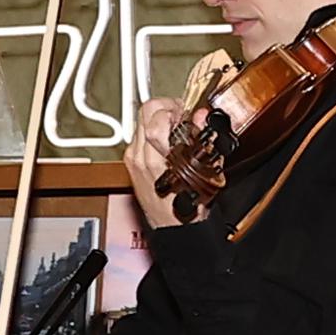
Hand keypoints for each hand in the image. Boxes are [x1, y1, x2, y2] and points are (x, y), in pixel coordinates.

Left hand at [120, 90, 200, 219]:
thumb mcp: (204, 170)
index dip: (171, 107)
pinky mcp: (130, 163)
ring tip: (173, 124)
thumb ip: (204, 139)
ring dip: (156, 117)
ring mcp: (132, 159)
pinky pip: (136, 136)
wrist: (173, 228)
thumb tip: (201, 116)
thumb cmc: (187, 207)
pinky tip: (164, 138)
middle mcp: (139, 156)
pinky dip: (150, 130)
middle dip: (162, 106)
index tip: (184, 111)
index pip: (154, 117)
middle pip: (142, 113)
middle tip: (178, 112)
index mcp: (155, 158)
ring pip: (138, 122)